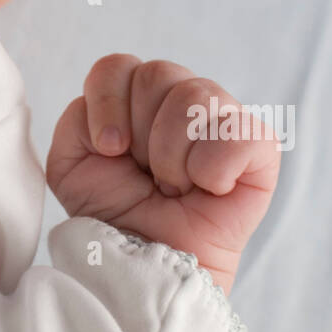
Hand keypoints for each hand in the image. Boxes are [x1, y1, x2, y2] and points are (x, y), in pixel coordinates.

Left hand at [45, 55, 281, 296]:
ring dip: (172, 155)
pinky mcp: (259, 149)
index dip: (106, 105)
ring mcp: (222, 120)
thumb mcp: (71, 163)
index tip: (109, 150)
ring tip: (174, 186)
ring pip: (195, 96)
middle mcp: (181, 99)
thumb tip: (121, 118)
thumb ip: (77, 118)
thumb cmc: (115, 214)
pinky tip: (208, 189)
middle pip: (156, 74)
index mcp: (136, 96)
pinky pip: (239, 131)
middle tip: (147, 175)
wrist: (146, 265)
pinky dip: (214, 168)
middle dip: (142, 135)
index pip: (118, 66)